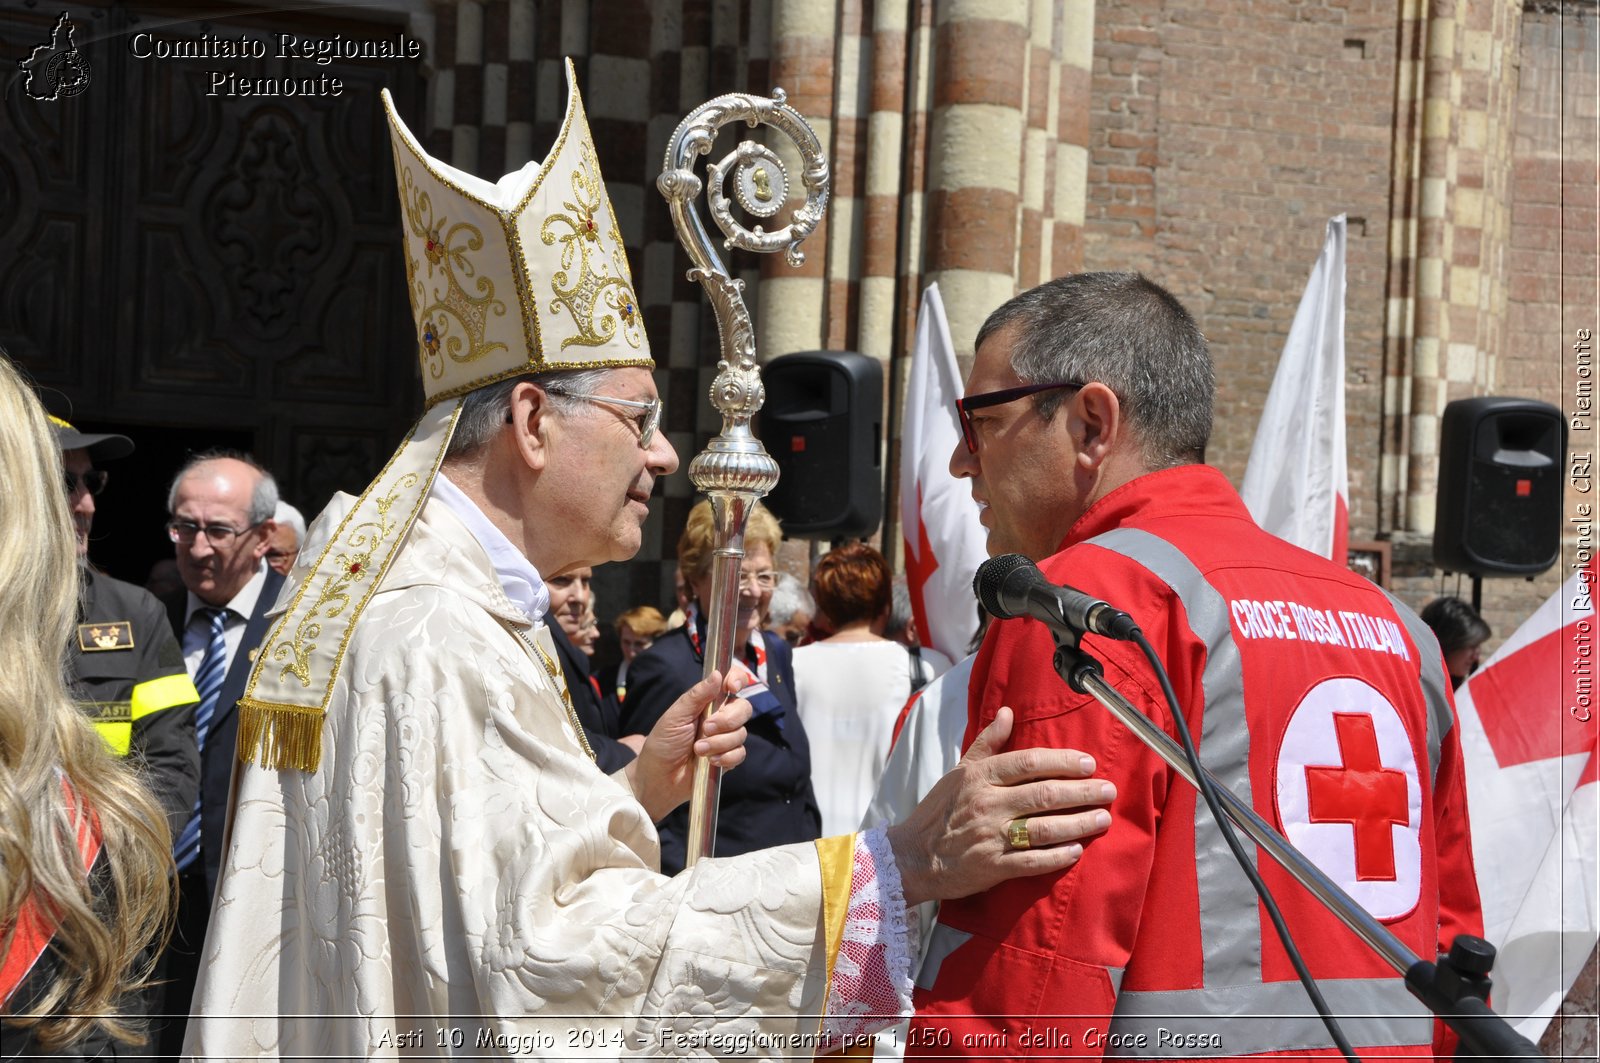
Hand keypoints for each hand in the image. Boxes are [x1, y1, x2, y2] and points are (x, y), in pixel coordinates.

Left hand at [624, 670, 749, 820]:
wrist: (659, 778)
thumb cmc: (663, 743)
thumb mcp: (675, 717)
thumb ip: (697, 696)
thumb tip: (717, 673)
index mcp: (708, 702)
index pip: (732, 683)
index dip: (738, 679)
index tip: (732, 686)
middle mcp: (720, 718)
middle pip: (743, 708)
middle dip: (727, 719)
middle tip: (706, 729)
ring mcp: (726, 738)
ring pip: (741, 733)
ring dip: (719, 743)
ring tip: (698, 750)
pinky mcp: (729, 759)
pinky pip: (740, 753)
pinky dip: (726, 757)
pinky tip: (710, 761)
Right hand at [885, 707, 1113, 905]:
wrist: (911, 856)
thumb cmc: (939, 812)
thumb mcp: (959, 772)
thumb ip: (987, 743)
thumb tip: (1008, 712)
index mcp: (978, 777)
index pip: (1028, 763)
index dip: (1062, 762)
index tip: (1088, 764)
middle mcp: (986, 804)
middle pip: (1044, 794)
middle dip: (1082, 792)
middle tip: (1108, 790)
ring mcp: (990, 837)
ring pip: (1044, 828)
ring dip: (1079, 824)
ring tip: (1103, 818)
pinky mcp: (993, 867)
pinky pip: (1032, 861)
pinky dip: (1057, 856)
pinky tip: (1077, 850)